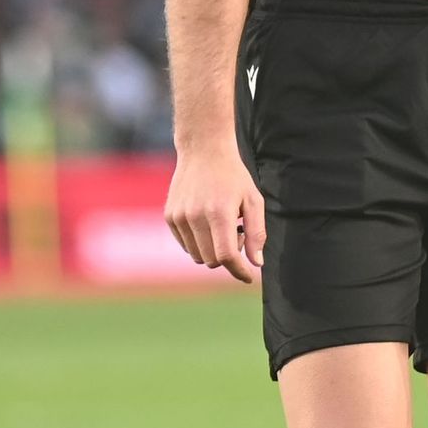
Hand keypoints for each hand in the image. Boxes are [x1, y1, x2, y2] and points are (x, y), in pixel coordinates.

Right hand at [165, 142, 265, 283]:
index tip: (248, 277)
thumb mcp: (254, 200)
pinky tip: (207, 222)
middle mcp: (195, 217)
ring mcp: (179, 217)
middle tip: (238, 235)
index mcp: (219, 213)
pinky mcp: (170, 216)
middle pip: (211, 260)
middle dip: (227, 258)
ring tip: (223, 227)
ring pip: (197, 256)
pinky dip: (199, 243)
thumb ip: (257, 233)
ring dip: (212, 251)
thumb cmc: (233, 176)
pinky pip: (186, 245)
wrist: (203, 151)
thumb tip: (256, 263)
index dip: (238, 271)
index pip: (225, 256)